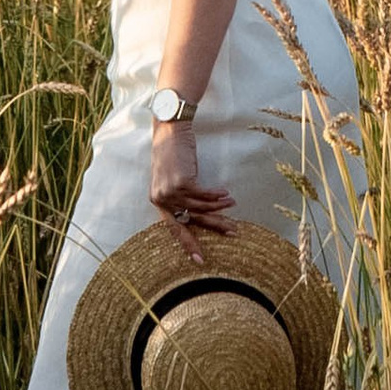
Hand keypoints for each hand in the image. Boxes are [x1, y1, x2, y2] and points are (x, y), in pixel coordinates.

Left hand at [148, 119, 233, 260]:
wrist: (169, 129)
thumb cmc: (172, 152)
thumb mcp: (172, 178)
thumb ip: (180, 197)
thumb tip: (200, 214)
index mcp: (158, 201)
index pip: (174, 228)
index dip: (188, 244)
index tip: (199, 260)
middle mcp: (162, 199)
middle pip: (191, 220)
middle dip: (213, 227)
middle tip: (232, 233)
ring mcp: (171, 190)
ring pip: (200, 207)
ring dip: (219, 207)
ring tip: (233, 204)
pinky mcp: (182, 181)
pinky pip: (204, 194)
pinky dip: (216, 195)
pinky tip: (226, 194)